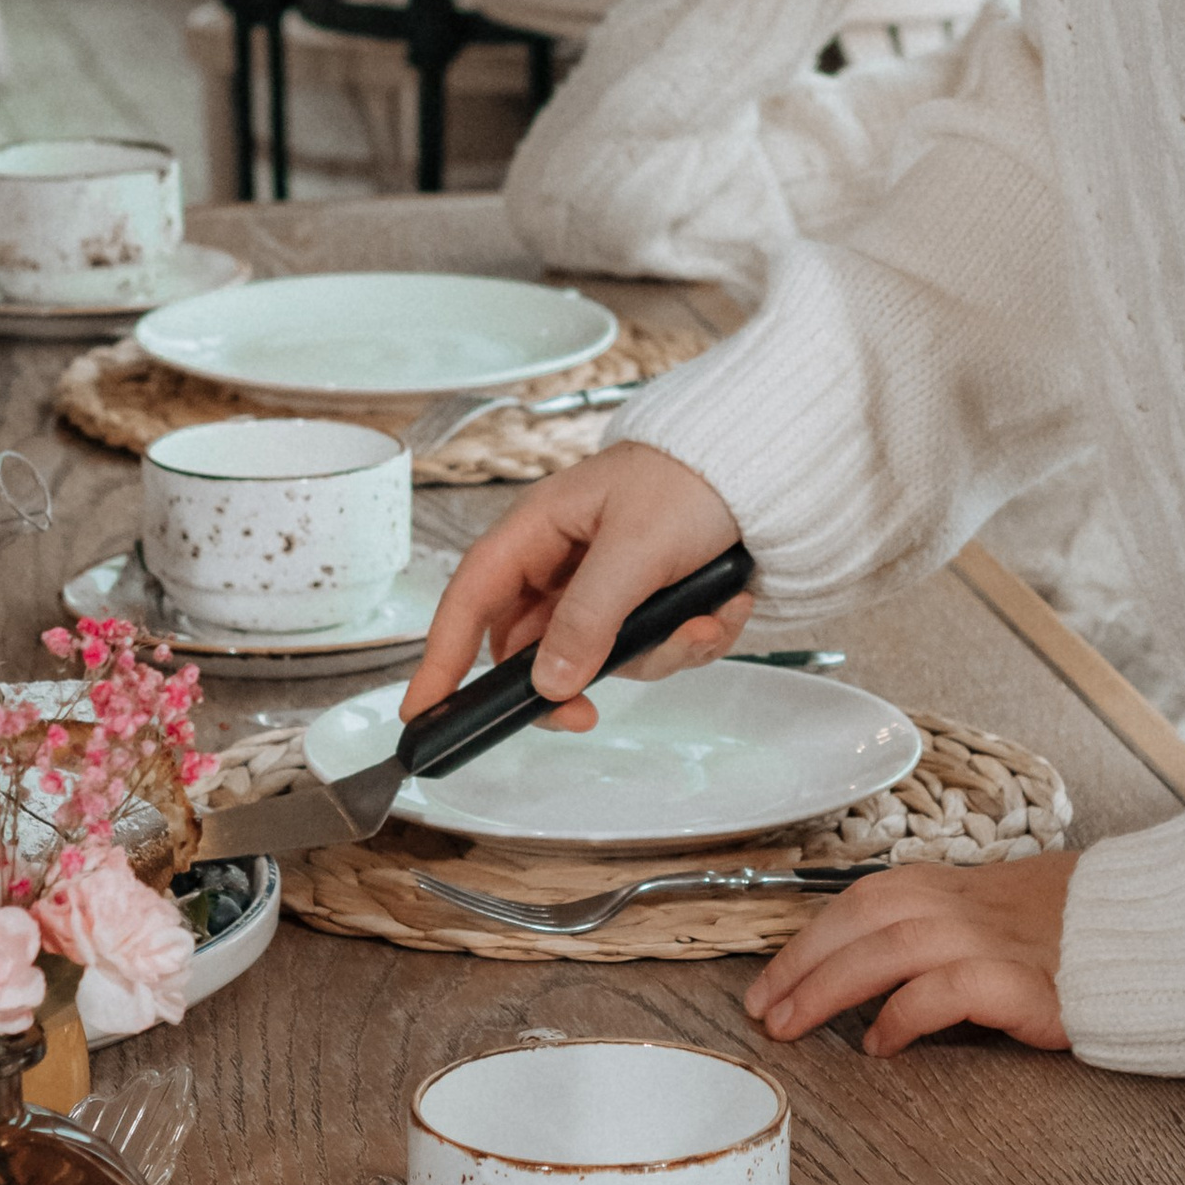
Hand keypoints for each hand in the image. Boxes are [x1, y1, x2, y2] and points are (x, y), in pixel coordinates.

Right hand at [398, 442, 749, 733]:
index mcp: (537, 530)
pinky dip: (692, 638)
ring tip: (705, 618)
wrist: (762, 468)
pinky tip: (724, 606)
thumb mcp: (637, 548)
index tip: (422, 712)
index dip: (439, 658)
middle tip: (590, 716)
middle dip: (574, 682)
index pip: (469, 600)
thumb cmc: (692, 477)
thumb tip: (549, 682)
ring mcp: (603, 588)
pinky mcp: (644, 605)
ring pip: (601, 659)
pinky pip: (651, 650)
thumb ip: (589, 616)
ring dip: (658, 652)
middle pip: (533, 651)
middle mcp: (561, 563)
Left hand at [741, 855, 1074, 1053]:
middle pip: (859, 922)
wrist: (1143, 935)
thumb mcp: (989, 910)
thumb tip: (870, 958)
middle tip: (764, 1011)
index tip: (768, 980)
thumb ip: (935, 925)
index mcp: (948, 884)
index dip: (806, 941)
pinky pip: (943, 992)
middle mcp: (960, 904)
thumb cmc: (1065, 930)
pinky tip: (881, 1046)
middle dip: (801, 966)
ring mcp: (988, 940)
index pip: (857, 902)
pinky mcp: (1018, 983)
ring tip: (796, 1026)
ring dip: (830, 988)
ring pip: (887, 951)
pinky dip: (902, 1016)